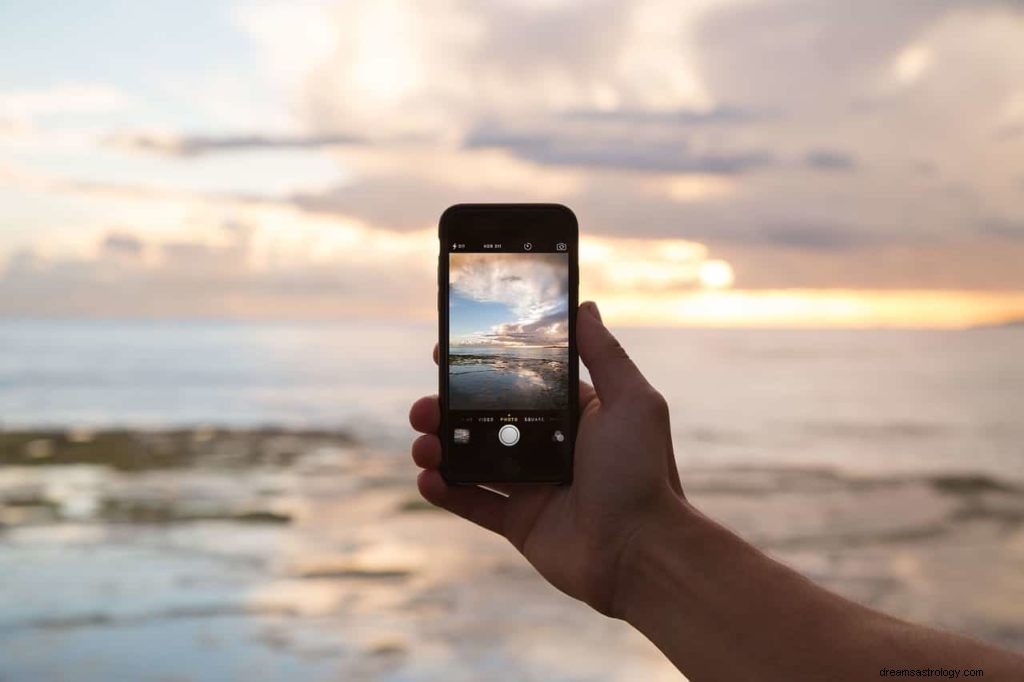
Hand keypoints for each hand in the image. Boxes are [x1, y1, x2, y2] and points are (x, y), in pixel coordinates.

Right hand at [409, 301, 684, 615]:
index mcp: (574, 416)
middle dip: (449, 410)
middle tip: (424, 406)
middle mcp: (550, 447)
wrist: (641, 551)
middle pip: (486, 420)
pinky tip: (427, 479)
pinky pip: (473, 503)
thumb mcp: (631, 401)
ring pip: (472, 459)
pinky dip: (445, 492)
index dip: (482, 369)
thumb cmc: (642, 472)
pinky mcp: (520, 523)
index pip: (519, 383)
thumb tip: (585, 306)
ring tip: (421, 444)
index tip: (445, 354)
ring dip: (439, 449)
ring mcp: (533, 486)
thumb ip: (604, 354)